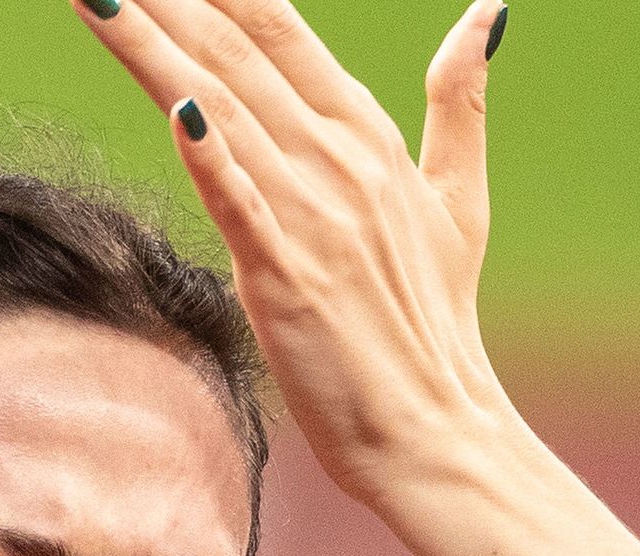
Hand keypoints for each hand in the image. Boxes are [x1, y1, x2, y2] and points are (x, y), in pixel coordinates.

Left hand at [77, 0, 522, 505]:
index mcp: (364, 132)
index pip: (278, 27)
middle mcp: (337, 156)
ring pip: (216, 106)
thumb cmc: (435, 322)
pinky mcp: (287, 276)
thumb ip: (460, 98)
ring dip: (150, 45)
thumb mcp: (456, 196)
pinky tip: (174, 112)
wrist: (437, 429)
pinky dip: (209, 157)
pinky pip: (240, 204)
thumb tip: (490, 8)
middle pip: (235, 49)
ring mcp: (312, 214)